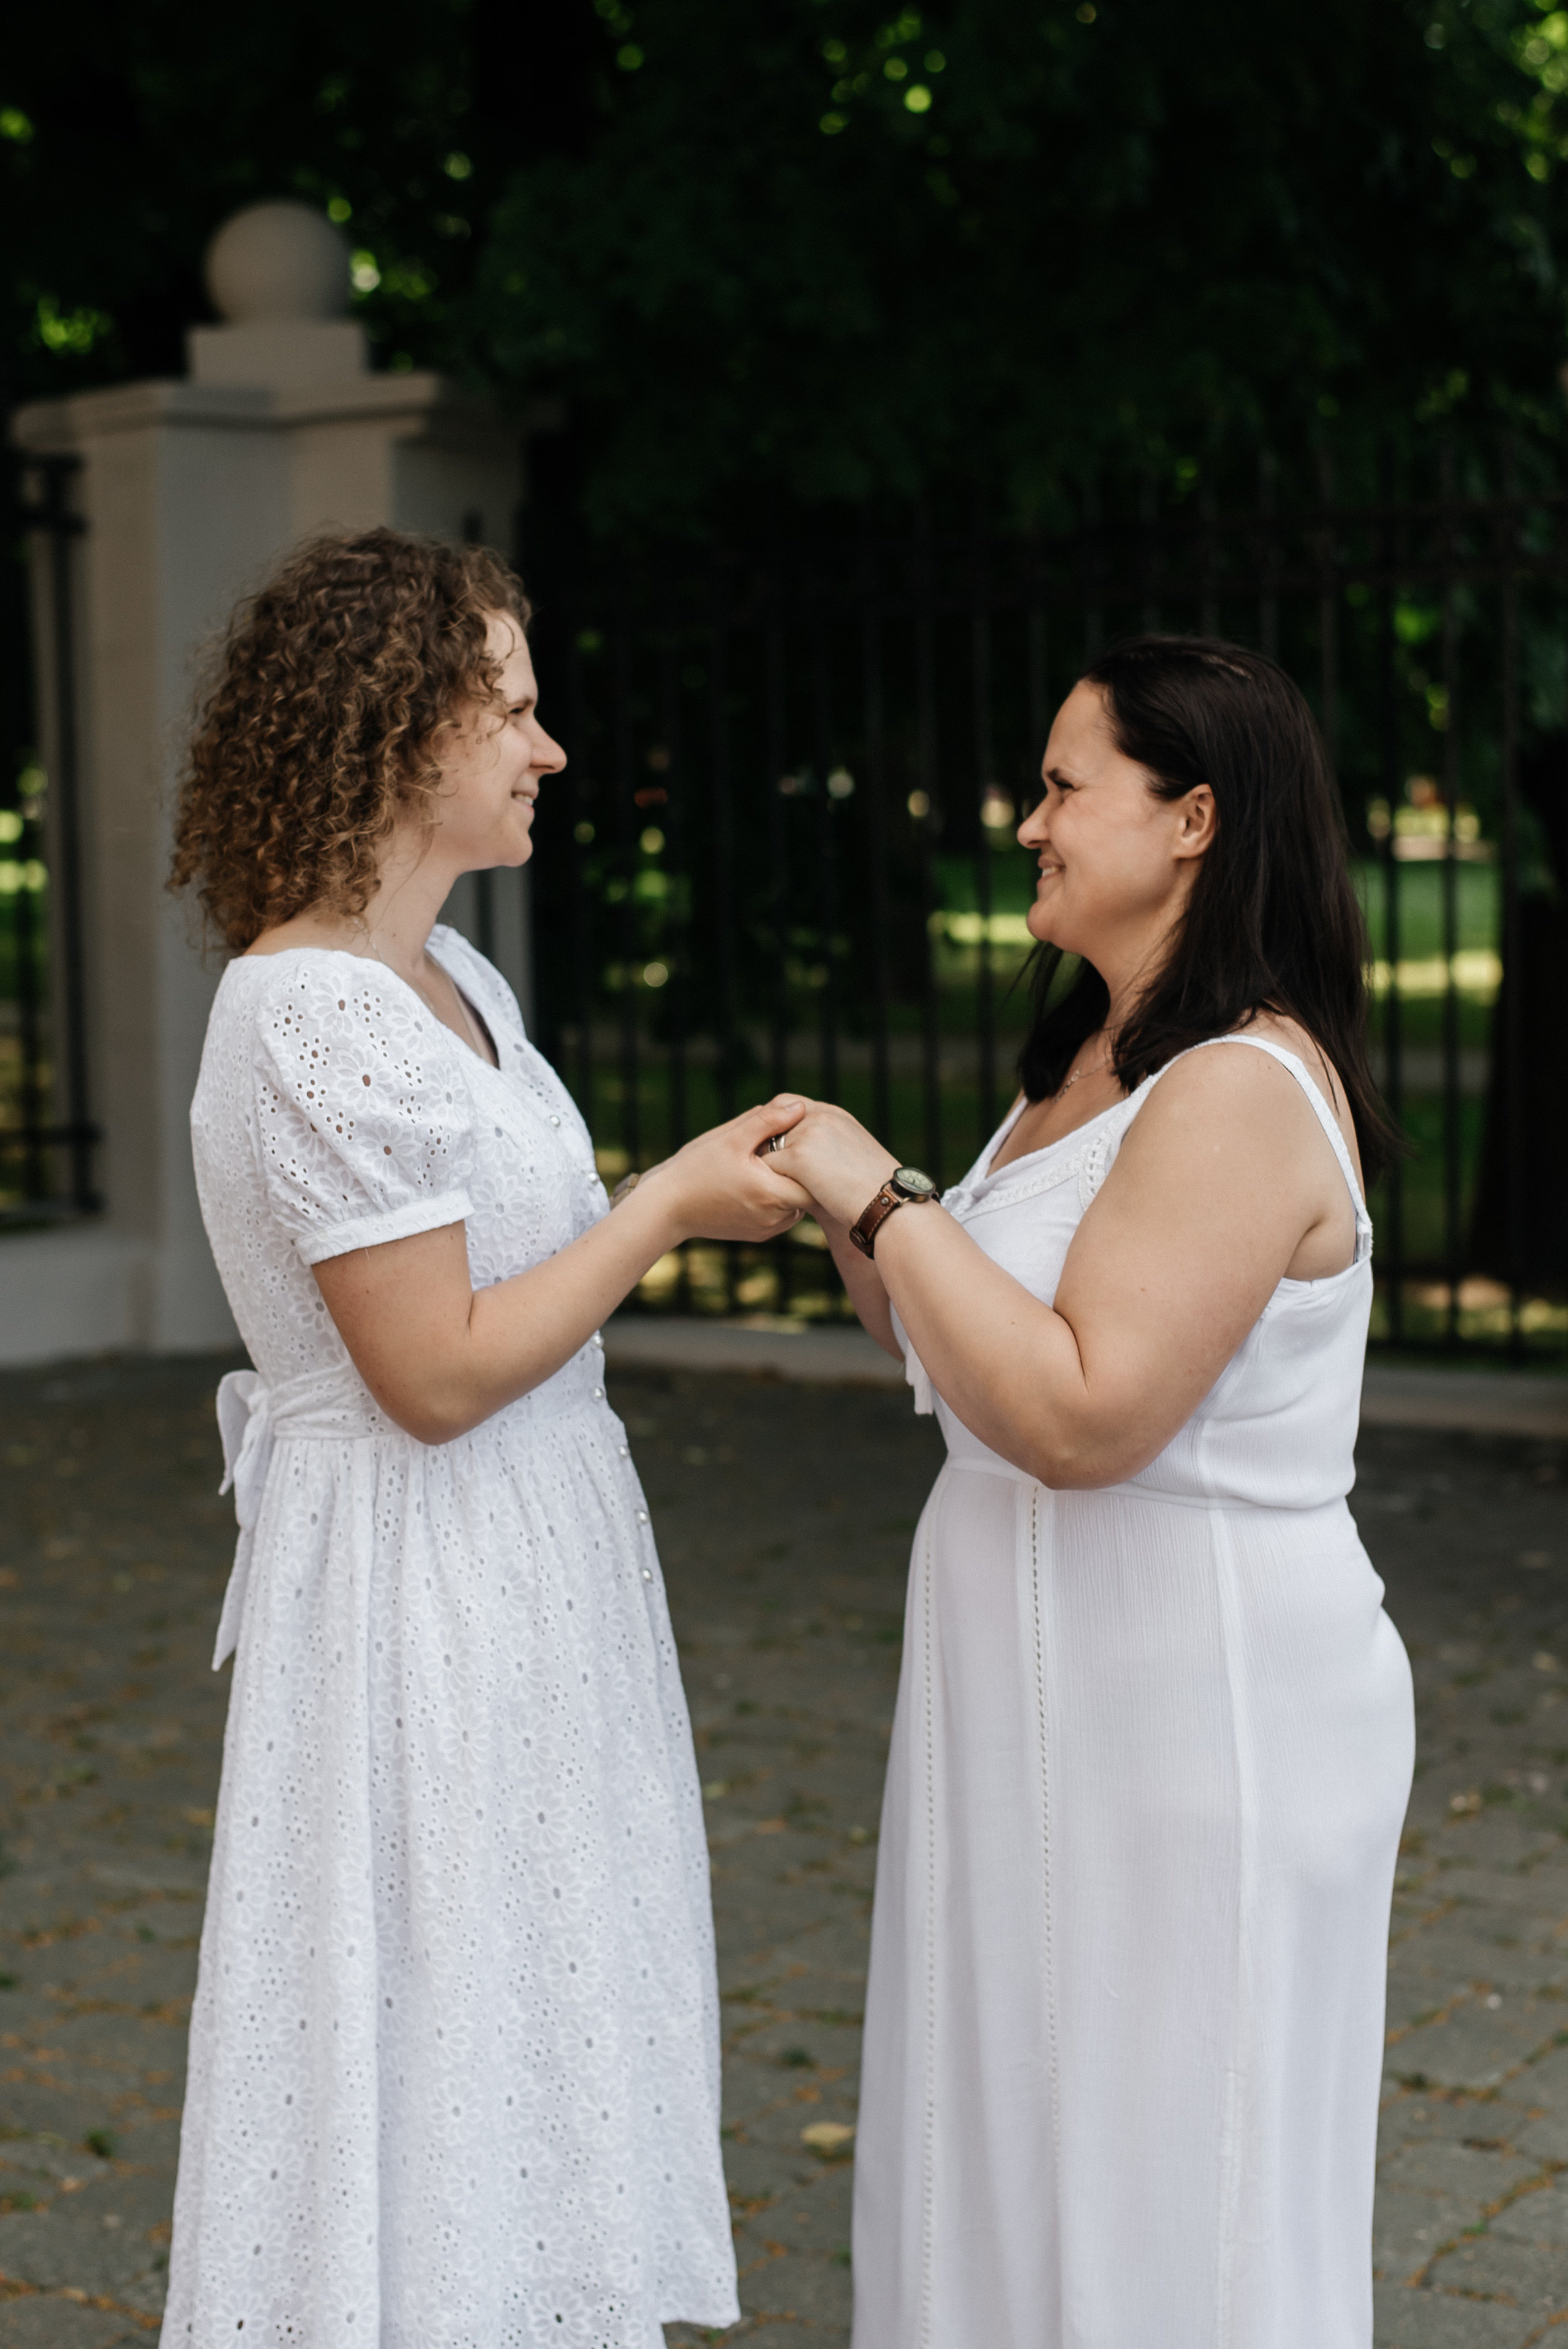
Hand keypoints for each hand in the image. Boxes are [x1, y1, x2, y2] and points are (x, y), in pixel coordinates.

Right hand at [639, 1097, 813, 1243]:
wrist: (664, 1207)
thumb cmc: (694, 1169)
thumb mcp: (731, 1138)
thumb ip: (768, 1121)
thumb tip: (800, 1106)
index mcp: (771, 1194)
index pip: (816, 1181)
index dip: (816, 1160)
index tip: (809, 1141)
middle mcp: (774, 1218)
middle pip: (809, 1193)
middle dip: (804, 1171)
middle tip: (798, 1147)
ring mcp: (766, 1230)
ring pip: (796, 1204)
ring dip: (790, 1185)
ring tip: (777, 1161)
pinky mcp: (757, 1235)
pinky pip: (780, 1215)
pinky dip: (777, 1198)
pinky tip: (764, 1179)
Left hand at [752, 1101, 897, 1226]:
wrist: (887, 1204)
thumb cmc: (870, 1193)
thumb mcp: (847, 1158)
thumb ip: (819, 1149)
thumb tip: (788, 1160)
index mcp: (833, 1113)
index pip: (786, 1104)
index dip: (774, 1126)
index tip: (770, 1149)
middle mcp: (820, 1115)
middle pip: (771, 1122)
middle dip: (764, 1144)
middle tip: (760, 1168)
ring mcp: (809, 1133)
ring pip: (766, 1146)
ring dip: (766, 1165)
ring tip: (767, 1185)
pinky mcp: (799, 1156)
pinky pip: (768, 1167)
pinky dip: (768, 1183)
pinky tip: (776, 1197)